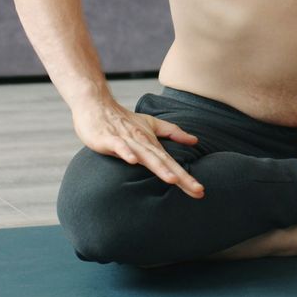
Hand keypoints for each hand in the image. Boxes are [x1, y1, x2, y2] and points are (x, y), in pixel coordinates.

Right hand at [72, 99, 205, 197]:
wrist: (96, 105)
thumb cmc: (123, 119)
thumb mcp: (151, 125)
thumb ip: (172, 132)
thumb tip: (195, 140)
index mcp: (152, 143)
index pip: (172, 163)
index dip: (186, 177)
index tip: (201, 191)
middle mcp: (142, 143)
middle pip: (164, 162)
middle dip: (181, 177)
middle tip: (197, 190)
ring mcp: (126, 140)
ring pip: (145, 155)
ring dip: (159, 167)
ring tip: (173, 180)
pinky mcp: (109, 139)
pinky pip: (119, 146)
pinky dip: (126, 153)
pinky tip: (133, 161)